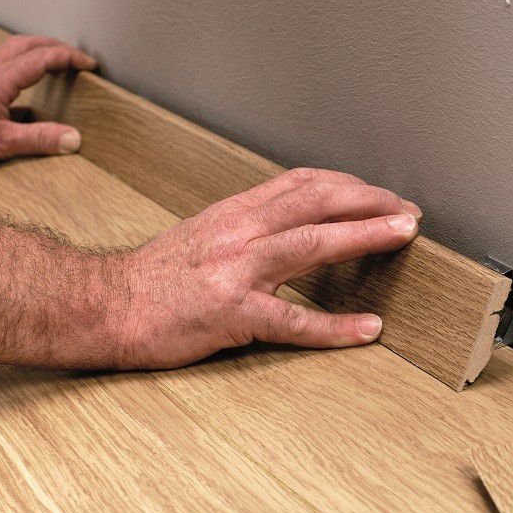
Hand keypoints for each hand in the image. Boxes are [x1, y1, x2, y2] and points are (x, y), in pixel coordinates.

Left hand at [0, 35, 96, 171]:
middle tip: (77, 58)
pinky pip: (3, 69)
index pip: (39, 58)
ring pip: (11, 52)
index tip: (89, 64)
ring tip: (58, 64)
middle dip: (54, 46)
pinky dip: (25, 68)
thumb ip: (39, 140)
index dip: (67, 57)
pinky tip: (32, 89)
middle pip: (23, 45)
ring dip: (37, 52)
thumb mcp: (0, 144)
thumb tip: (74, 138)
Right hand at [112, 168, 421, 368]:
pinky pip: (293, 321)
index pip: (302, 184)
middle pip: (316, 202)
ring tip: (404, 236)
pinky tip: (368, 329)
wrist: (103, 306)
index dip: (349, 186)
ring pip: (311, 245)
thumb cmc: (156, 277)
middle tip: (409, 212)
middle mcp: (239, 232)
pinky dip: (336, 327)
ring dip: (364, 237)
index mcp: (235, 213)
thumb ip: (252, 227)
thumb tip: (298, 226)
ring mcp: (234, 271)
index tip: (381, 194)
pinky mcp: (230, 314)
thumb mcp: (206, 235)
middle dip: (370, 202)